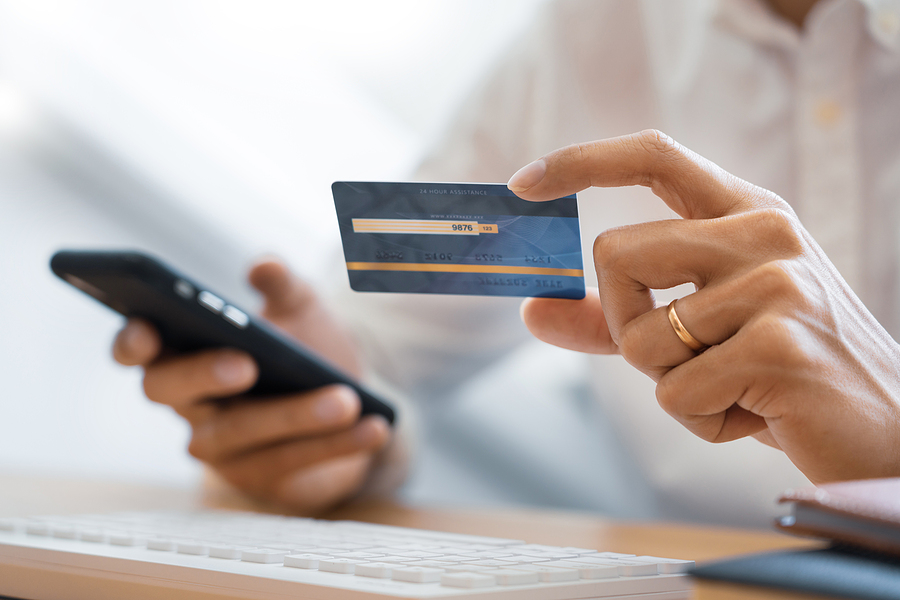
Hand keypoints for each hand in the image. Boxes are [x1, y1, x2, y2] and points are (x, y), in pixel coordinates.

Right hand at [112, 259, 390, 512]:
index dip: (133, 342)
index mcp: (186, 356)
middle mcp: (193, 406)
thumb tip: (263, 265)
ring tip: (346, 399)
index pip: (139, 352)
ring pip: (245, 434)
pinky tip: (373, 426)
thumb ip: (283, 286)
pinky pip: (294, 464)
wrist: (353, 402)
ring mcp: (224, 450)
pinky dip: (338, 444)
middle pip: (173, 394)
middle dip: (206, 374)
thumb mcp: (301, 310)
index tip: (147, 327)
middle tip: (247, 363)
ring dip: (297, 416)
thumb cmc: (307, 350)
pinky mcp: (263, 481)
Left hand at [512, 130, 899, 483]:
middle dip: (624, 324)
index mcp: (745, 213)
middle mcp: (763, 232)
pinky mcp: (780, 343)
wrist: (885, 431)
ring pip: (639, 336)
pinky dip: (700, 420)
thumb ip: (614, 318)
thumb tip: (531, 312)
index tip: (524, 184)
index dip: (582, 160)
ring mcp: (777, 283)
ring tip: (735, 387)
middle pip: (613, 253)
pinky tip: (756, 414)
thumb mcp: (699, 331)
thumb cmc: (782, 371)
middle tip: (683, 357)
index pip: (654, 155)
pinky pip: (675, 394)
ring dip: (670, 382)